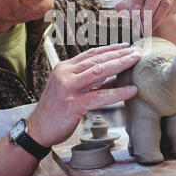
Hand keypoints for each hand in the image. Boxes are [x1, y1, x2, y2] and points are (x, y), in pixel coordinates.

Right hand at [26, 43, 140, 146]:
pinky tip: (131, 90)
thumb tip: (115, 77)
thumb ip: (90, 82)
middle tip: (136, 51)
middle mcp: (65, 74)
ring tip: (136, 61)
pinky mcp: (74, 104)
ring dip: (120, 65)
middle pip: (97, 60)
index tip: (126, 46)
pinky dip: (118, 92)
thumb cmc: (56, 110)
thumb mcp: (72, 90)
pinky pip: (100, 96)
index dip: (110, 49)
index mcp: (64, 68)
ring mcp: (68, 88)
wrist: (38, 129)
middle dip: (119, 54)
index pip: (90, 54)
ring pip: (99, 72)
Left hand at [113, 0, 175, 35]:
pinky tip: (153, 24)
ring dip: (155, 18)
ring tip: (146, 29)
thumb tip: (128, 15)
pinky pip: (172, 7)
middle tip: (140, 26)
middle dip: (147, 12)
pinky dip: (162, 18)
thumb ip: (121, 3)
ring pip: (166, 1)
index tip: (134, 14)